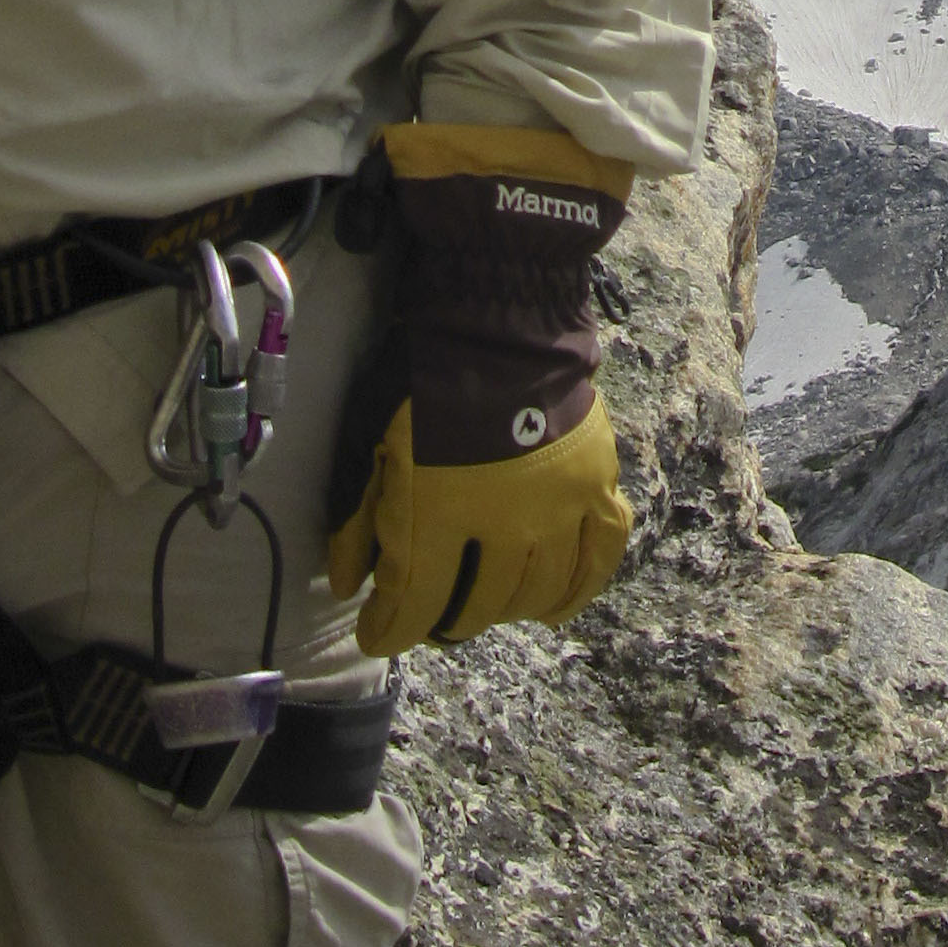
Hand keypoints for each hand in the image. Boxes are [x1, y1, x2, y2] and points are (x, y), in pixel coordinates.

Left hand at [322, 123, 635, 652]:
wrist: (501, 314)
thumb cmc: (424, 373)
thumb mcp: (372, 439)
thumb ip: (360, 517)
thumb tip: (348, 580)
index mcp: (439, 515)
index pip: (412, 607)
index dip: (388, 631)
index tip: (376, 632)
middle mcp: (505, 526)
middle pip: (475, 609)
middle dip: (442, 622)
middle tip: (428, 614)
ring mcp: (560, 509)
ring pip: (534, 594)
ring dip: (502, 610)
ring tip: (482, 605)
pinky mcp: (598, 487)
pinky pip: (599, 559)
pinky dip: (577, 591)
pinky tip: (553, 608)